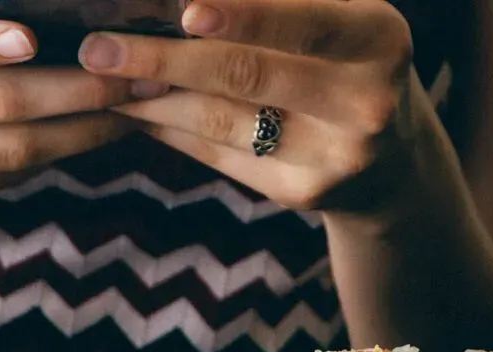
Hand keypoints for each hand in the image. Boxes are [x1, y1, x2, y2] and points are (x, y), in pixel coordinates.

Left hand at [78, 0, 438, 215]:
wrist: (394, 157)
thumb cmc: (345, 56)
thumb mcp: (337, 12)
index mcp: (379, 39)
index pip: (303, 23)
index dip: (244, 15)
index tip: (185, 9)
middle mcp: (367, 103)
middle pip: (248, 76)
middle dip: (164, 58)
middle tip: (97, 49)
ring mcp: (337, 157)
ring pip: (223, 121)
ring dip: (153, 96)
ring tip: (101, 75)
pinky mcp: (305, 193)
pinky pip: (222, 154)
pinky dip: (172, 127)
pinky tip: (136, 107)